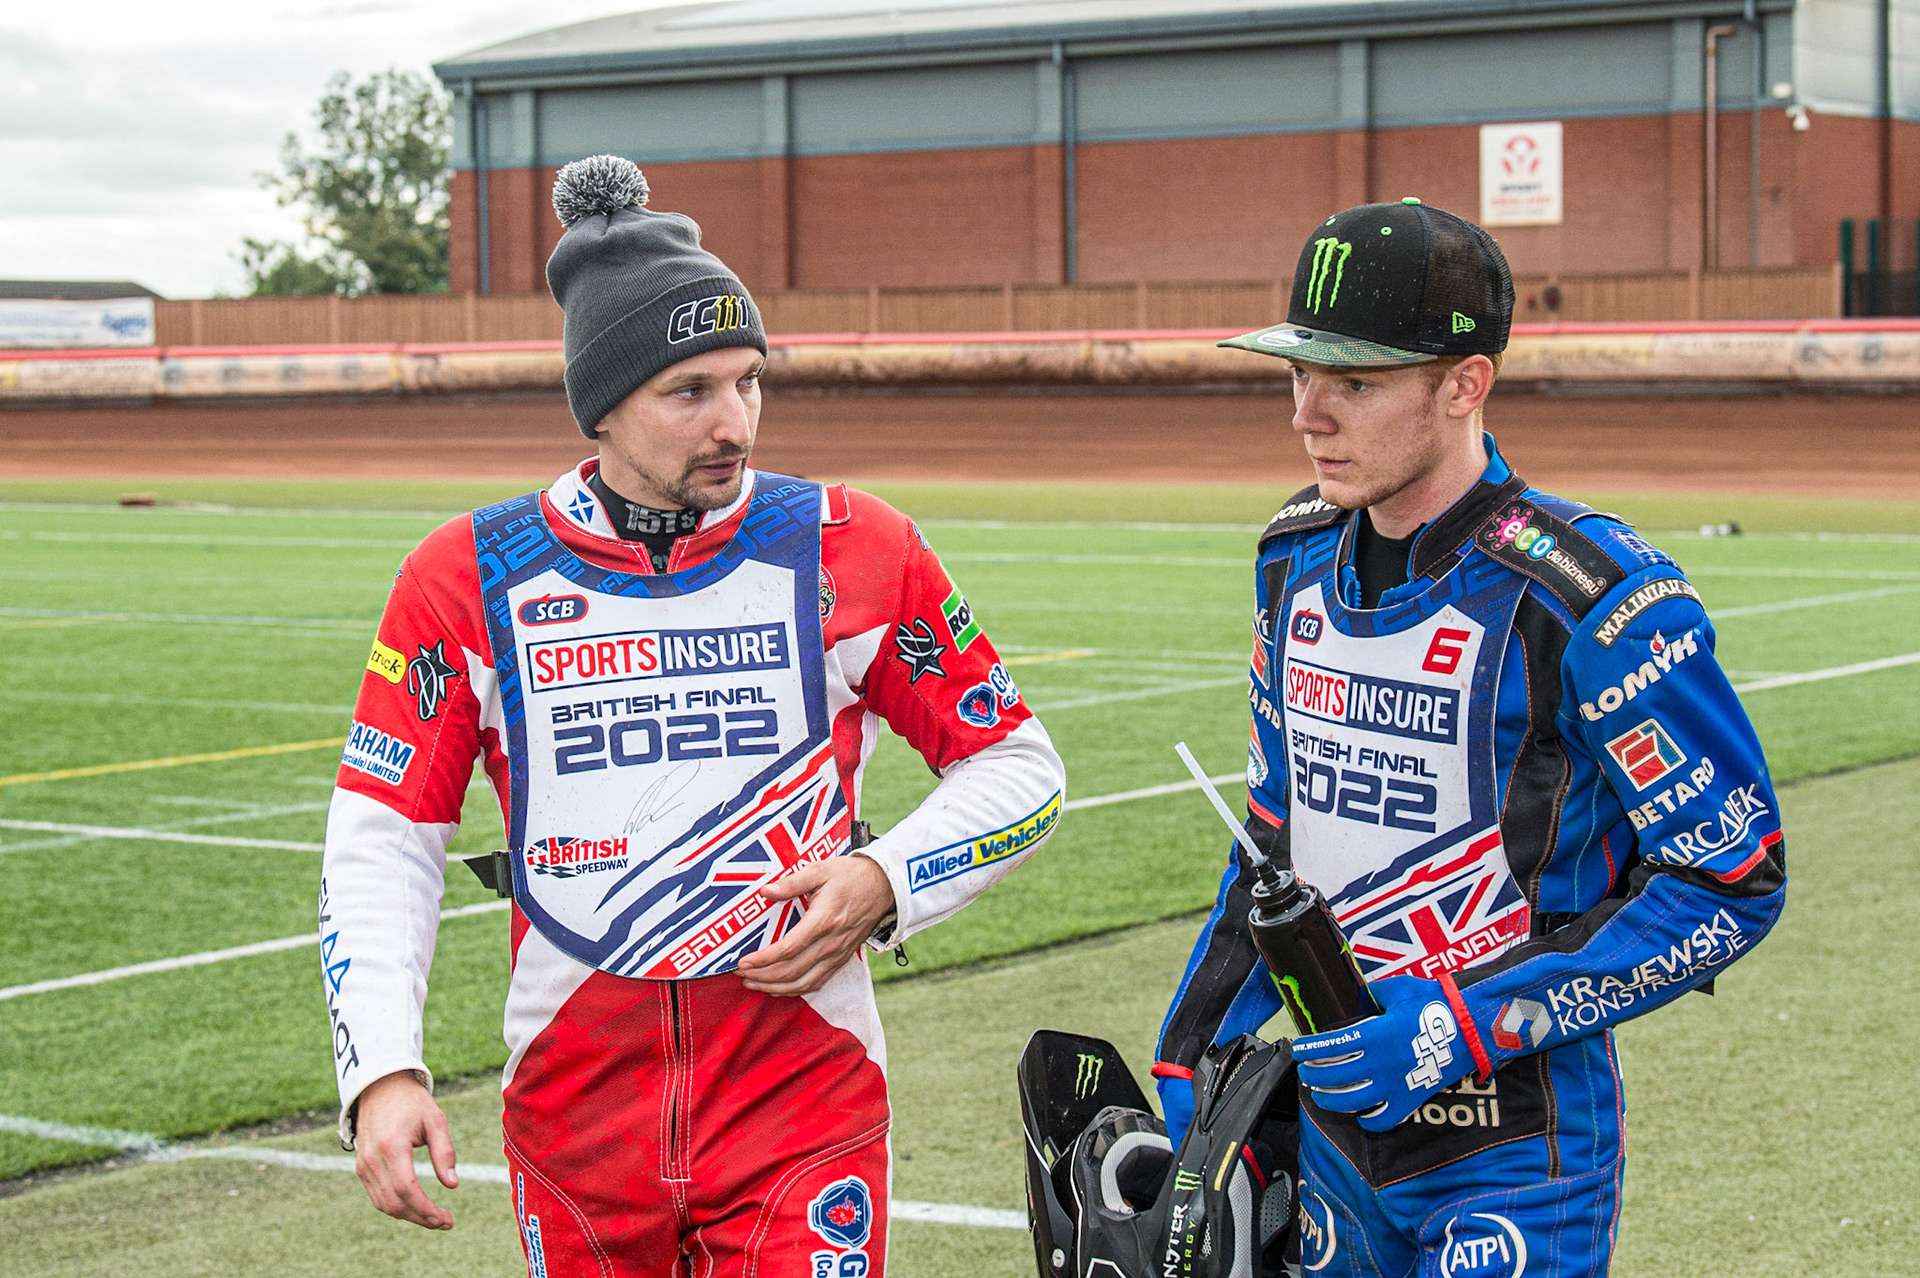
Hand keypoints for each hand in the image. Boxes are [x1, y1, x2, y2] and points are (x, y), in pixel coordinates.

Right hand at [352, 1071, 458, 1228]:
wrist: (381, 1088)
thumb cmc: (413, 1103)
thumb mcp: (436, 1121)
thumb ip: (444, 1152)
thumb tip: (453, 1185)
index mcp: (392, 1145)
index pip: (407, 1189)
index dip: (426, 1209)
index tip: (447, 1219)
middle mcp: (373, 1159)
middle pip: (394, 1203)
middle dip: (421, 1218)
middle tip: (446, 1222)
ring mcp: (364, 1165)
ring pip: (384, 1204)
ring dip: (409, 1216)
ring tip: (435, 1218)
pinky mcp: (362, 1168)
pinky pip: (377, 1196)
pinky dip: (396, 1207)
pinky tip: (416, 1207)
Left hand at [736, 854, 894, 995]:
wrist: (883, 886)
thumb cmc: (849, 876)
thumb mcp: (820, 870)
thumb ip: (791, 882)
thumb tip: (766, 891)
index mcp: (823, 920)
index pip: (789, 949)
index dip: (763, 959)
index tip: (743, 962)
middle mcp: (831, 943)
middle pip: (792, 971)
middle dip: (763, 976)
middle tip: (740, 974)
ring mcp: (837, 954)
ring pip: (803, 983)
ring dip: (776, 988)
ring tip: (753, 983)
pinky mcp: (841, 959)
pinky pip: (816, 982)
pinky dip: (795, 990)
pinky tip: (778, 987)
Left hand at [1290, 975, 1473, 1132]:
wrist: (1472, 1029)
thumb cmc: (1436, 1005)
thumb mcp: (1398, 989)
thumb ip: (1372, 994)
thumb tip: (1358, 997)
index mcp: (1375, 1034)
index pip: (1330, 1046)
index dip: (1309, 1049)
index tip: (1298, 1049)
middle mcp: (1381, 1063)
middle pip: (1333, 1076)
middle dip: (1312, 1075)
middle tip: (1305, 1071)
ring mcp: (1394, 1086)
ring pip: (1350, 1102)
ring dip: (1328, 1099)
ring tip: (1319, 1093)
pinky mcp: (1409, 1102)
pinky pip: (1381, 1120)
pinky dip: (1365, 1120)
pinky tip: (1358, 1112)